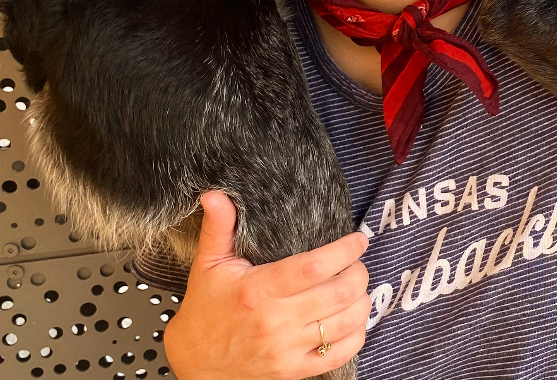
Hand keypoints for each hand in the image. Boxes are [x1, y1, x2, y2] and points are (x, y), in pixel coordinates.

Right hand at [162, 190, 369, 379]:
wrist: (194, 362)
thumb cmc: (206, 308)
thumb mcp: (208, 264)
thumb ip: (219, 227)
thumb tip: (215, 194)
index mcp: (258, 290)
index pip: (314, 266)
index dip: (345, 251)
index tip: (358, 239)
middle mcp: (275, 321)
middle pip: (338, 293)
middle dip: (359, 272)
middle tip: (358, 262)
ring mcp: (285, 350)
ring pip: (344, 323)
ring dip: (361, 301)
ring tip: (358, 287)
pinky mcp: (292, 371)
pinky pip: (338, 355)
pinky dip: (356, 335)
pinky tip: (353, 319)